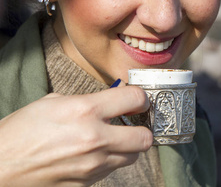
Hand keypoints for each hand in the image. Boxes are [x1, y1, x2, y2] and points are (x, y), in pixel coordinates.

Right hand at [0, 85, 152, 185]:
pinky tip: (94, 154)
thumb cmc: (20, 132)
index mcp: (85, 110)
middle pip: (145, 137)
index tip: (139, 101)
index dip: (141, 98)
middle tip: (134, 124)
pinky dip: (109, 161)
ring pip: (132, 156)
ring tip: (113, 140)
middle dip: (143, 129)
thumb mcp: (52, 102)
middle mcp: (94, 138)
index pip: (135, 98)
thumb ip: (86, 100)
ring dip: (128, 147)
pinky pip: (111, 170)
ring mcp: (92, 165)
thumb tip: (108, 102)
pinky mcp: (87, 184)